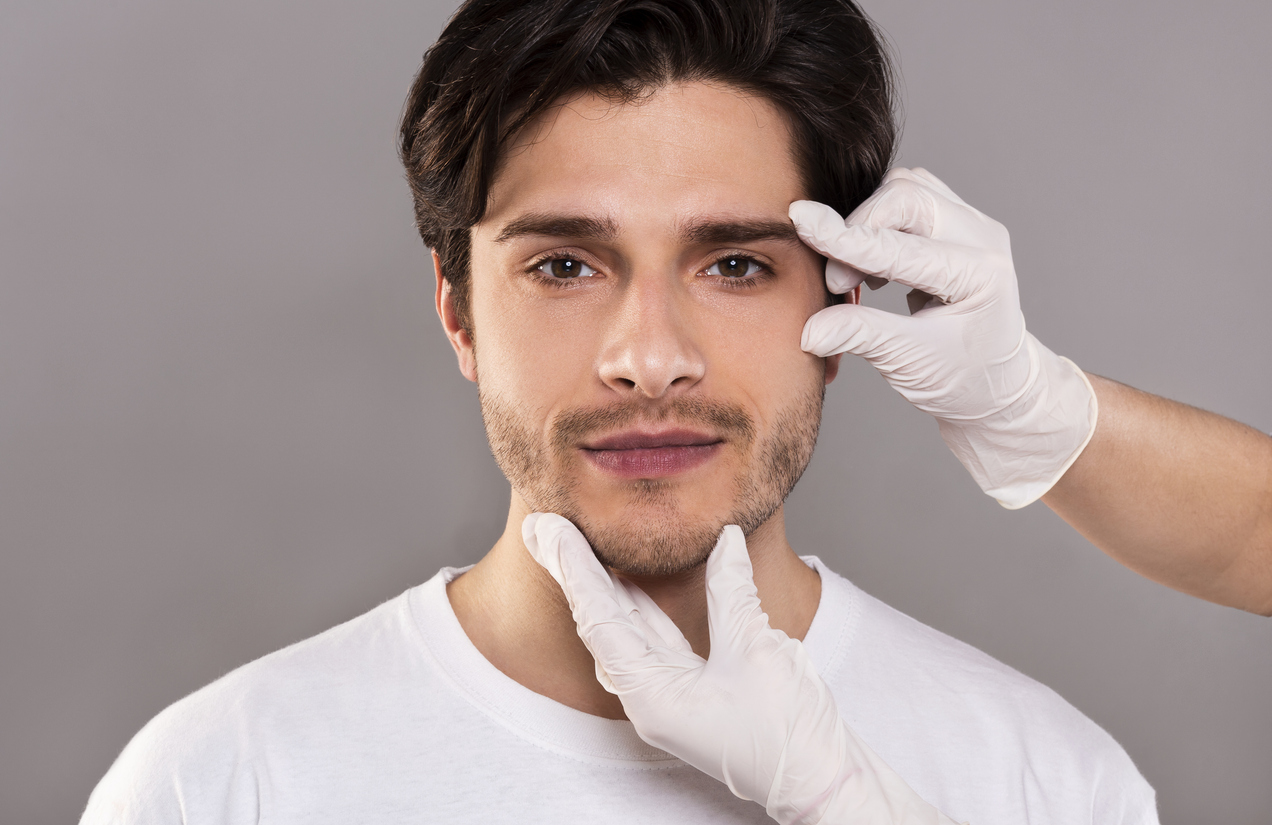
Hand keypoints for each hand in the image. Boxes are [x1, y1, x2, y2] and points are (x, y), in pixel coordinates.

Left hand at [523, 511, 959, 824]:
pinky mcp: (686, 693)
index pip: (601, 620)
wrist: (821, 783)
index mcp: (653, 698)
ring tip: (572, 541)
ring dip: (601, 585)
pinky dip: (636, 606)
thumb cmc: (790, 732)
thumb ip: (732, 592)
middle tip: (543, 526)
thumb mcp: (757, 650)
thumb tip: (723, 540)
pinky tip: (627, 577)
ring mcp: (666, 699)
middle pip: (600, 624)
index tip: (550, 529)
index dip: (575, 568)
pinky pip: (651, 642)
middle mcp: (649, 701)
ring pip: (622, 631)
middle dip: (573, 573)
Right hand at [790, 168, 1096, 508]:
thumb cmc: (963, 378)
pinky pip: (911, 200)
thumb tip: (810, 329)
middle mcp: (983, 239)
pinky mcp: (957, 225)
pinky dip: (882, 223)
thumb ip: (860, 336)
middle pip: (907, 198)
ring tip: (857, 273)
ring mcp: (973, 227)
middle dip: (860, 228)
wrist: (997, 385)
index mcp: (980, 275)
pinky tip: (874, 265)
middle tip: (837, 279)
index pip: (899, 247)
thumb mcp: (910, 364)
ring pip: (907, 191)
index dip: (844, 238)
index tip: (802, 221)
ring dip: (870, 222)